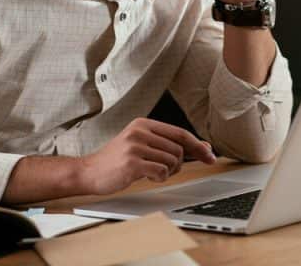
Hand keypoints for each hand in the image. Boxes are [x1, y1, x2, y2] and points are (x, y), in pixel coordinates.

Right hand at [79, 118, 215, 195]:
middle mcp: (140, 131)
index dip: (198, 145)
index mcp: (143, 124)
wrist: (90, 172)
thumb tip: (203, 146)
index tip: (210, 155)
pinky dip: (159, 177)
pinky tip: (147, 176)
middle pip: (178, 148)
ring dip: (167, 172)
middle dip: (178, 163)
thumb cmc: (117, 160)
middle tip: (165, 170)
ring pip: (172, 161)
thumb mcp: (142, 145)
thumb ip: (169, 144)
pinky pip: (161, 171)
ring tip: (152, 172)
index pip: (179, 132)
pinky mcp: (132, 162)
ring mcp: (135, 146)